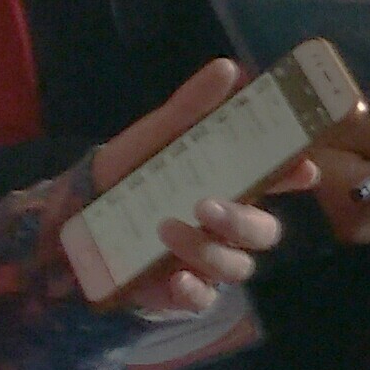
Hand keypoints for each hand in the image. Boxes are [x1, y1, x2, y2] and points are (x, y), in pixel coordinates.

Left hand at [77, 65, 296, 312]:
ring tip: (166, 229)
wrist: (67, 219)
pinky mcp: (177, 293)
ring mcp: (204, 262)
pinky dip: (194, 291)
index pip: (275, 181)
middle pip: (263, 233)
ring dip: (209, 251)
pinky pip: (202, 300)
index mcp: (227, 184)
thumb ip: (190, 107)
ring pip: (236, 267)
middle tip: (206, 205)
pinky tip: (174, 278)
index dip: (294, 176)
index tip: (302, 167)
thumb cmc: (122, 174)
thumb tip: (228, 68)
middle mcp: (224, 227)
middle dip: (244, 223)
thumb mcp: (153, 137)